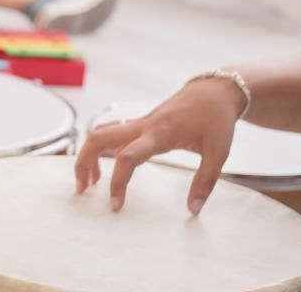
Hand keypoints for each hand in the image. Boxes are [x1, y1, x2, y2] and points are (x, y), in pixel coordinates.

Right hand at [74, 77, 243, 213]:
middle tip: (82, 189)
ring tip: (90, 181)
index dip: (117, 182)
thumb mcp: (218, 152)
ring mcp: (141, 122)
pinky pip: (113, 132)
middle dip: (84, 162)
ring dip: (89, 154)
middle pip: (99, 137)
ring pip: (101, 132)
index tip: (116, 205)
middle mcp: (144, 125)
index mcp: (161, 133)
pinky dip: (102, 147)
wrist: (215, 90)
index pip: (127, 157)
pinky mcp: (142, 122)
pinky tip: (108, 164)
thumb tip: (192, 210)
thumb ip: (204, 182)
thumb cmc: (217, 118)